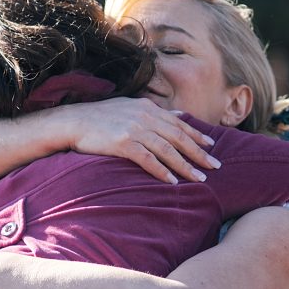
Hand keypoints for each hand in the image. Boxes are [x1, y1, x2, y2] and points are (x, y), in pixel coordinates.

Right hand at [57, 97, 221, 183]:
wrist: (73, 121)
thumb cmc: (100, 116)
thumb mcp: (130, 106)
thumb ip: (156, 112)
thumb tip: (180, 115)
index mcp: (148, 108)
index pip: (179, 123)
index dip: (197, 136)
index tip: (212, 147)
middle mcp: (145, 117)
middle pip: (179, 138)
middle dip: (199, 153)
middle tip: (215, 167)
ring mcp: (135, 130)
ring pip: (168, 150)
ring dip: (185, 166)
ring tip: (199, 179)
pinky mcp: (124, 144)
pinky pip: (149, 160)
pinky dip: (162, 171)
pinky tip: (173, 182)